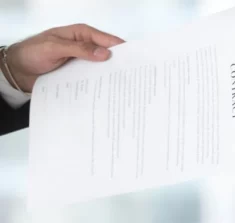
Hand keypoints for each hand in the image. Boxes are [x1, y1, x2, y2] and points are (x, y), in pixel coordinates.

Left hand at [5, 24, 123, 91]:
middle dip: (120, 66)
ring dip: (110, 78)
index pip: (108, 40)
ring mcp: (83, 62)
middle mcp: (85, 47)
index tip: (136, 62)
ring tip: (124, 90)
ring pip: (102, 69)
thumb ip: (79, 49)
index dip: (122, 50)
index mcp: (82, 34)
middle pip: (108, 56)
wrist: (17, 70)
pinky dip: (100, 85)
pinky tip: (108, 94)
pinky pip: (93, 80)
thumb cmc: (32, 53)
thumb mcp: (54, 48)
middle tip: (134, 79)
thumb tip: (105, 54)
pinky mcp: (79, 75)